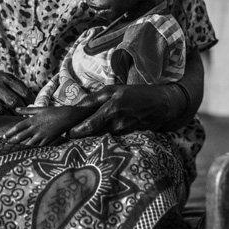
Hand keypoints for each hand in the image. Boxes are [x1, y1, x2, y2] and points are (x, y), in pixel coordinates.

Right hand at [0, 72, 32, 115]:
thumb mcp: (3, 79)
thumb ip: (17, 88)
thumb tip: (34, 102)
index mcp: (5, 78)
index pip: (24, 93)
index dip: (30, 104)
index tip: (31, 110)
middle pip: (13, 102)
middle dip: (19, 112)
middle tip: (20, 118)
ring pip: (0, 111)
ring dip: (4, 117)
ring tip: (6, 119)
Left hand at [4, 105, 89, 146]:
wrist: (67, 116)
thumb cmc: (53, 111)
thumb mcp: (40, 109)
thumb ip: (27, 110)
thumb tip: (16, 109)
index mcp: (33, 120)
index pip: (18, 127)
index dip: (10, 132)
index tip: (4, 136)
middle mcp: (36, 128)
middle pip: (21, 136)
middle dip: (13, 141)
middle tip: (6, 145)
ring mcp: (42, 135)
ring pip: (29, 143)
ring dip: (21, 147)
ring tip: (14, 151)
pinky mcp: (48, 140)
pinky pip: (39, 146)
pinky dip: (33, 149)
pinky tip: (28, 153)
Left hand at [66, 84, 185, 138]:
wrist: (162, 106)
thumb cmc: (136, 94)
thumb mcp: (114, 89)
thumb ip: (94, 99)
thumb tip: (76, 107)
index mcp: (112, 109)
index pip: (89, 125)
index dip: (76, 131)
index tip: (65, 133)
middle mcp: (117, 124)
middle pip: (92, 134)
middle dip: (80, 135)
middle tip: (65, 135)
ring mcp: (123, 133)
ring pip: (100, 137)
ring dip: (90, 136)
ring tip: (78, 134)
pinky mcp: (127, 138)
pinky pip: (110, 138)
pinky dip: (101, 136)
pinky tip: (96, 134)